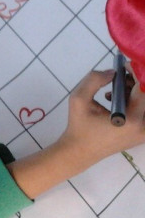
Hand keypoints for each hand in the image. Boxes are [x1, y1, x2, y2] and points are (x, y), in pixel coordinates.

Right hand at [7, 68, 144, 199]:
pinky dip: (131, 101)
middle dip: (134, 82)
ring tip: (111, 91)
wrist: (79, 151)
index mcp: (131, 119)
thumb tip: (112, 72)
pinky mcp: (141, 134)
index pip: (143, 89)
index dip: (136, 73)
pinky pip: (141, 111)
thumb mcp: (78, 99)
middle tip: (117, 76)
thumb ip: (94, 80)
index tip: (124, 65)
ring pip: (143, 102)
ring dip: (132, 91)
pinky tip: (113, 100)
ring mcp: (144, 132)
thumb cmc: (78, 126)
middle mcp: (143, 126)